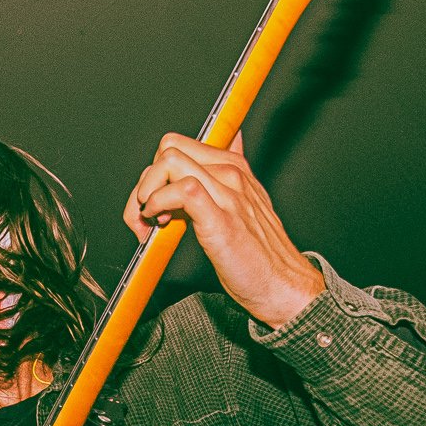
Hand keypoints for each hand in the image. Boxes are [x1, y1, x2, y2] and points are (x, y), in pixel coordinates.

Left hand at [124, 132, 324, 328]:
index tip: (152, 201)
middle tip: (146, 214)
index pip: (177, 146)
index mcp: (234, 167)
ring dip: (146, 193)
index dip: (154, 172)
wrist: (281, 284)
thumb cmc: (259, 253)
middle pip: (168, 150)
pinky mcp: (221, 218)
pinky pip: (182, 190)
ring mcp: (228, 193)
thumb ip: (231, 175)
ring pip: (170, 163)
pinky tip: (160, 222)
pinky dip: (159, 203)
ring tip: (151, 221)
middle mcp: (231, 174)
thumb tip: (232, 142)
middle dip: (145, 182)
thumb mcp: (247, 204)